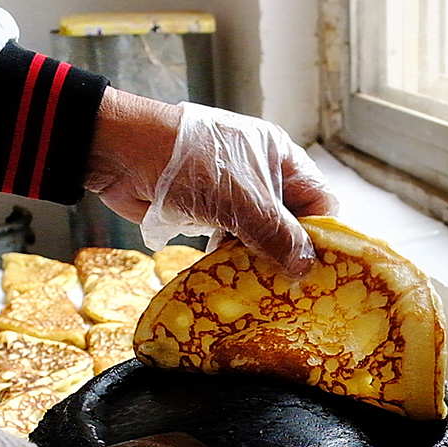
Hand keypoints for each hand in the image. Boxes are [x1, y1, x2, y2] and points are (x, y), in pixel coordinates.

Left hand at [85, 89, 338, 274]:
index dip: (321, 236)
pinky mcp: (205, 212)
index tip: (318, 272)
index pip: (318, 202)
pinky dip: (230, 257)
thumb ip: (277, 236)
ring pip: (257, 235)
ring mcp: (231, 195)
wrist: (126, 156)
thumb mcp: (244, 201)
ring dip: (256, 260)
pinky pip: (228, 240)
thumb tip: (305, 269)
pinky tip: (230, 278)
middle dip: (287, 254)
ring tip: (260, 289)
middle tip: (289, 290)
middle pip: (288, 223)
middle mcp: (260, 176)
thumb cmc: (192, 165)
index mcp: (280, 159)